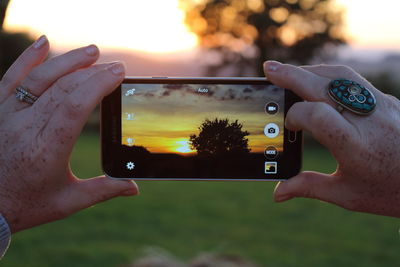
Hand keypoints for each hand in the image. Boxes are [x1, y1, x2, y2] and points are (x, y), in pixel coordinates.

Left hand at [0, 36, 138, 232]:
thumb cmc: (28, 205)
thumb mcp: (68, 202)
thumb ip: (104, 190)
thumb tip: (134, 186)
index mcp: (47, 150)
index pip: (74, 107)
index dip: (98, 85)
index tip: (118, 73)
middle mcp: (25, 128)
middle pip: (62, 89)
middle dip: (93, 73)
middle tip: (115, 65)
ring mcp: (9, 116)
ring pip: (40, 79)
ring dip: (68, 62)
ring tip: (92, 52)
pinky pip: (12, 79)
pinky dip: (27, 59)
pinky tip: (44, 43)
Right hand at [264, 61, 399, 216]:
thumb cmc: (390, 191)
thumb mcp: (347, 195)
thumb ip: (308, 187)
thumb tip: (278, 193)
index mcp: (355, 146)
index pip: (317, 114)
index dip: (295, 115)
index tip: (289, 126)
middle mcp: (368, 120)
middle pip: (324, 86)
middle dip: (292, 75)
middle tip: (269, 69)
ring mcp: (380, 105)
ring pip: (340, 75)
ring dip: (310, 71)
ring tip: (289, 73)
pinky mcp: (386, 100)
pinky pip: (353, 79)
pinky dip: (329, 75)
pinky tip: (317, 81)